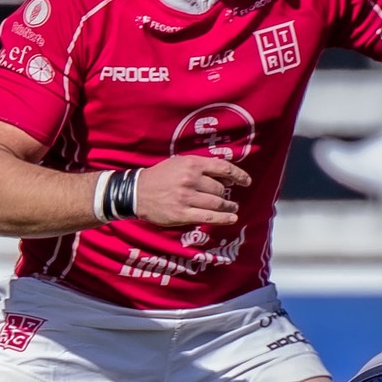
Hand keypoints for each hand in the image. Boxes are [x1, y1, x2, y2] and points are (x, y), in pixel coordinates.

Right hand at [133, 155, 251, 227]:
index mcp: (191, 164)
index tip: (246, 182)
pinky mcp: (181, 214)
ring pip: (217, 203)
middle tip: (228, 198)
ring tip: (232, 208)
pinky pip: (208, 217)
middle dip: (226, 194)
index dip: (238, 175)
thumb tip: (224, 175)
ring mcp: (186, 198)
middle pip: (220, 188)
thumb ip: (200, 166)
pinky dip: (223, 219)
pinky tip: (231, 218)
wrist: (136, 192)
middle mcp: (190, 180)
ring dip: (228, 206)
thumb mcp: (179, 163)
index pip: (223, 167)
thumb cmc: (159, 177)